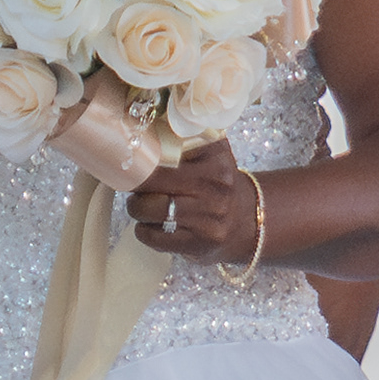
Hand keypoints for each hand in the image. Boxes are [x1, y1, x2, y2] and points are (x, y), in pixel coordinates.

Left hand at [129, 141, 274, 267]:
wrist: (246, 220)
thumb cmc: (215, 184)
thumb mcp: (209, 155)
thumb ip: (180, 141)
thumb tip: (136, 136)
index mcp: (216, 157)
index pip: (164, 150)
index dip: (141, 155)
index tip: (133, 157)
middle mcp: (215, 186)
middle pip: (152, 179)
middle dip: (134, 182)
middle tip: (132, 183)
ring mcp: (208, 217)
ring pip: (148, 209)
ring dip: (136, 207)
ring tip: (142, 205)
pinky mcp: (199, 244)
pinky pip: (151, 236)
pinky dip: (143, 230)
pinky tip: (153, 225)